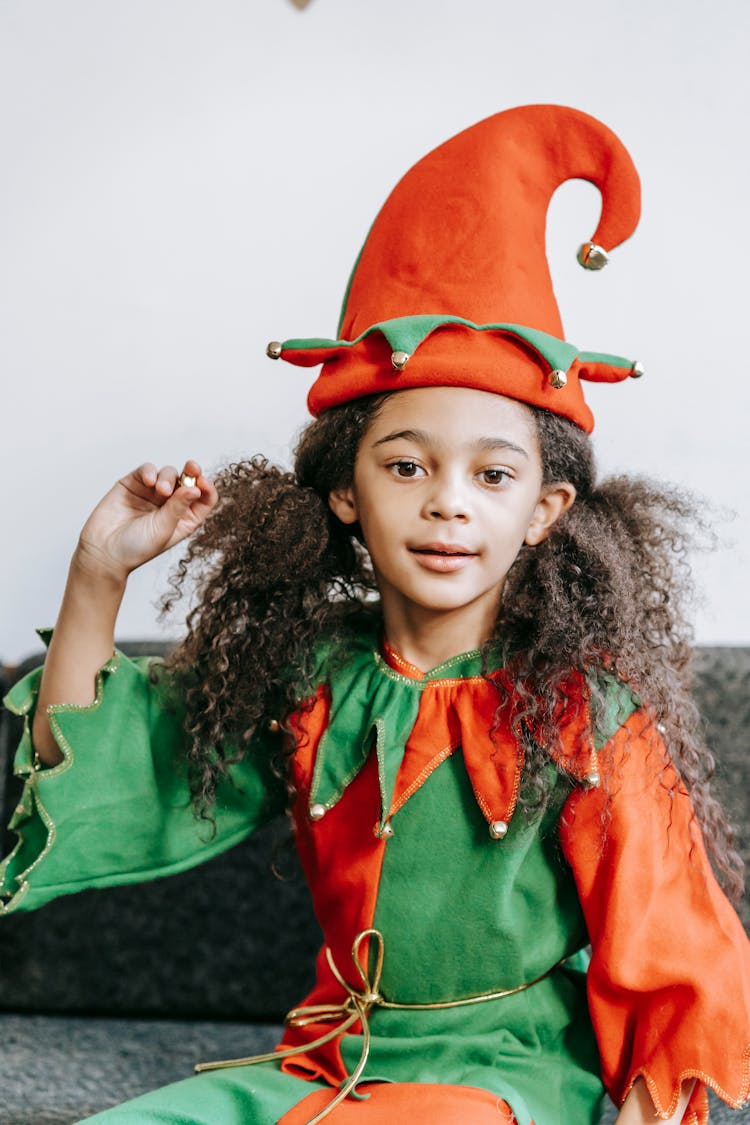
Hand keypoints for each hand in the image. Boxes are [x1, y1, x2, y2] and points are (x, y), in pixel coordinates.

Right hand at [74, 460, 218, 584]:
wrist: (103, 551)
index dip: (207, 488)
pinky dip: (150, 471)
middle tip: (192, 468)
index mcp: (184, 518)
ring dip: (168, 477)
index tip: (203, 483)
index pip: (204, 499)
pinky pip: (146, 471)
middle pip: (187, 482)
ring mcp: (151, 493)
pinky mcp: (132, 485)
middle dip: (191, 473)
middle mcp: (170, 504)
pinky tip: (149, 481)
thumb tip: (196, 488)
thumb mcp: (163, 529)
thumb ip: (178, 507)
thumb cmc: (135, 548)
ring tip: (160, 489)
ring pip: (167, 474)